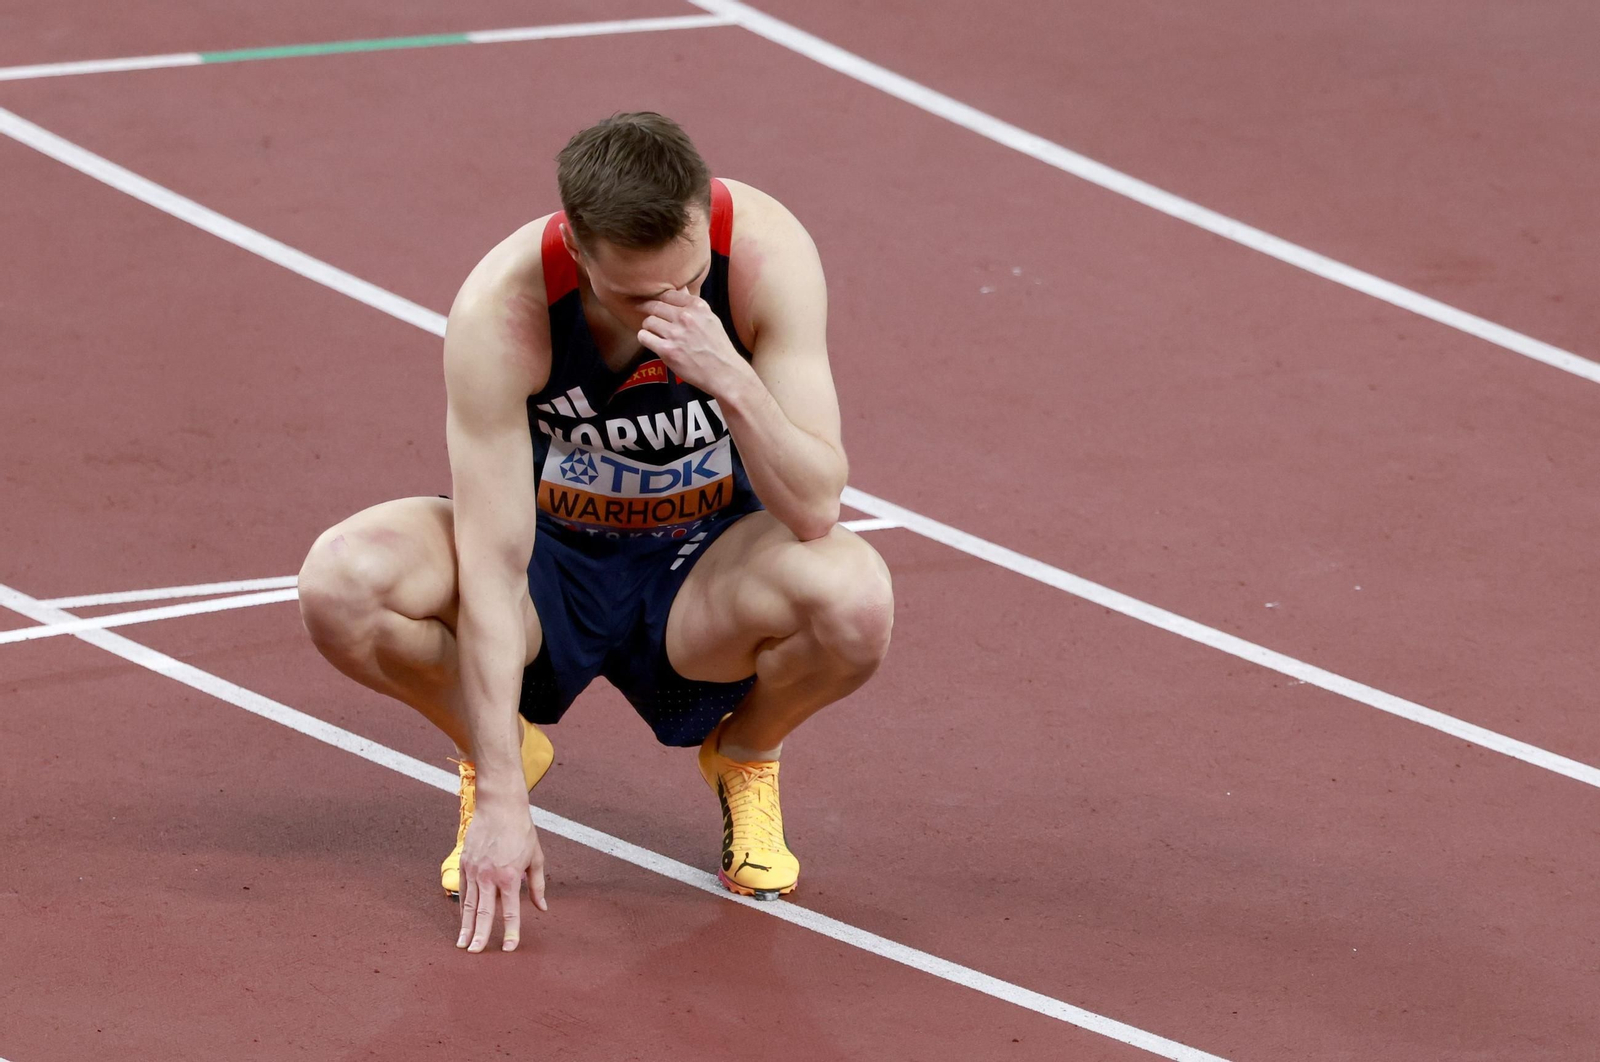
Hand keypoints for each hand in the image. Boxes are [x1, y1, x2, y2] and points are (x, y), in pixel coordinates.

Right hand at [455, 798, 545, 952]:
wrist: (499, 806)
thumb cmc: (522, 831)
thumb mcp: (535, 858)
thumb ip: (537, 886)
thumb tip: (542, 908)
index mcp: (510, 876)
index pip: (510, 911)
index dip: (511, 931)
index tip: (509, 948)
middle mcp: (490, 876)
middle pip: (484, 912)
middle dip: (480, 935)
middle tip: (476, 953)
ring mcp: (475, 870)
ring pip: (468, 904)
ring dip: (465, 926)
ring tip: (462, 944)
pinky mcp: (465, 863)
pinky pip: (463, 890)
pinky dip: (462, 907)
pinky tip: (462, 921)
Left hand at [639, 288, 747, 394]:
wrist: (724, 372)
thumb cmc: (718, 346)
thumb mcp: (710, 318)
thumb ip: (693, 304)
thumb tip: (681, 287)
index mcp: (697, 306)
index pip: (668, 294)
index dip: (660, 299)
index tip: (656, 304)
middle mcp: (686, 317)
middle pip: (655, 306)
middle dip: (649, 311)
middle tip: (647, 317)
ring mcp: (675, 333)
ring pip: (648, 321)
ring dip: (649, 327)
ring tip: (655, 333)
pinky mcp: (667, 350)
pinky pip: (644, 337)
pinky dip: (645, 338)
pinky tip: (651, 341)